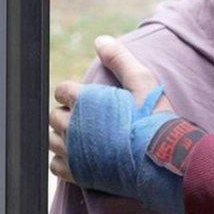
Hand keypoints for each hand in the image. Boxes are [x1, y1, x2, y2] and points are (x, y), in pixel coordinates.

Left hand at [48, 35, 175, 181]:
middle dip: (68, 113)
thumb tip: (100, 40)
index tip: (89, 98)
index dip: (75, 92)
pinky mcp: (77, 173)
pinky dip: (63, 159)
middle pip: (55, 115)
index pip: (62, 91)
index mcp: (85, 101)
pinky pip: (55, 165)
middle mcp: (73, 126)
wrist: (162, 157)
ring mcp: (73, 152)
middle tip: (90, 117)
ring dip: (64, 135)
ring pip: (52, 140)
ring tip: (84, 135)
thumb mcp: (142, 81)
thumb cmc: (153, 117)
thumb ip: (119, 59)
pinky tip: (79, 155)